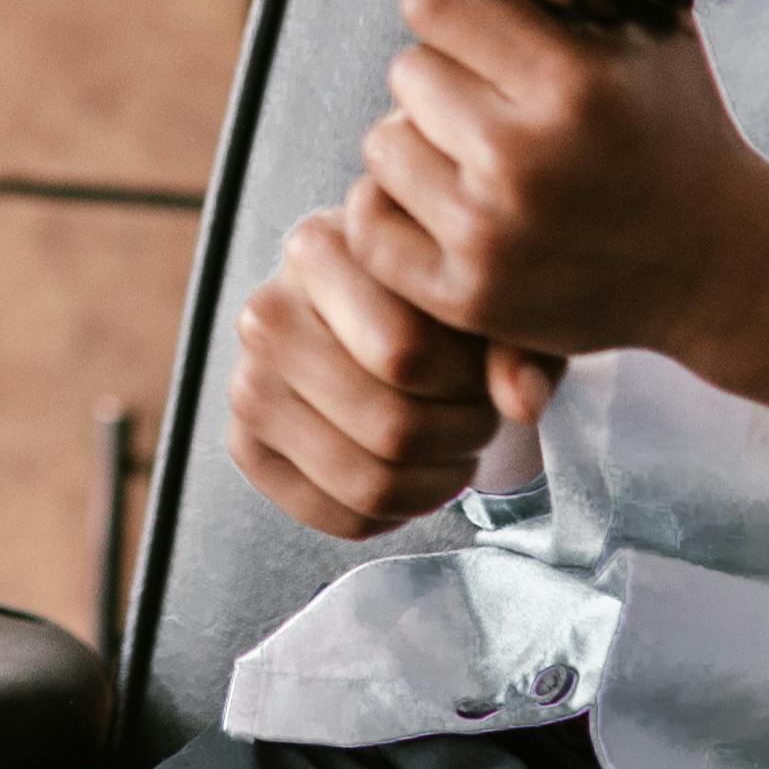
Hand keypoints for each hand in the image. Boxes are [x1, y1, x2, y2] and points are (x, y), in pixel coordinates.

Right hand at [221, 204, 536, 538]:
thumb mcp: (484, 302)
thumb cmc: (433, 303)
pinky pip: (338, 517)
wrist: (376, 313)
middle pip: (391, 427)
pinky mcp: (248, 449)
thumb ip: (514, 344)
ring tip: (454, 446)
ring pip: (368, 482)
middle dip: (461, 437)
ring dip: (436, 482)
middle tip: (479, 417)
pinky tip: (413, 474)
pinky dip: (396, 513)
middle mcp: (266, 316)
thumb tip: (521, 403)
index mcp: (315, 251)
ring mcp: (249, 386)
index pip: (407, 355)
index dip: (471, 385)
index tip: (483, 374)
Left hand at [347, 0, 768, 369]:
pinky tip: (451, 204)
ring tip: (484, 158)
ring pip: (381, 144)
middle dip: (447, 79)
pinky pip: (368, 221)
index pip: (433, 0)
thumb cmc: (674, 129)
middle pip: (406, 72)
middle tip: (499, 103)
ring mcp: (492, 235)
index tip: (478, 20)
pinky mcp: (466, 295)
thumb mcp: (649, 27)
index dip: (453, 1)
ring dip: (421, 144)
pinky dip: (397, 209)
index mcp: (576, 83)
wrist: (717, 266)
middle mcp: (529, 159)